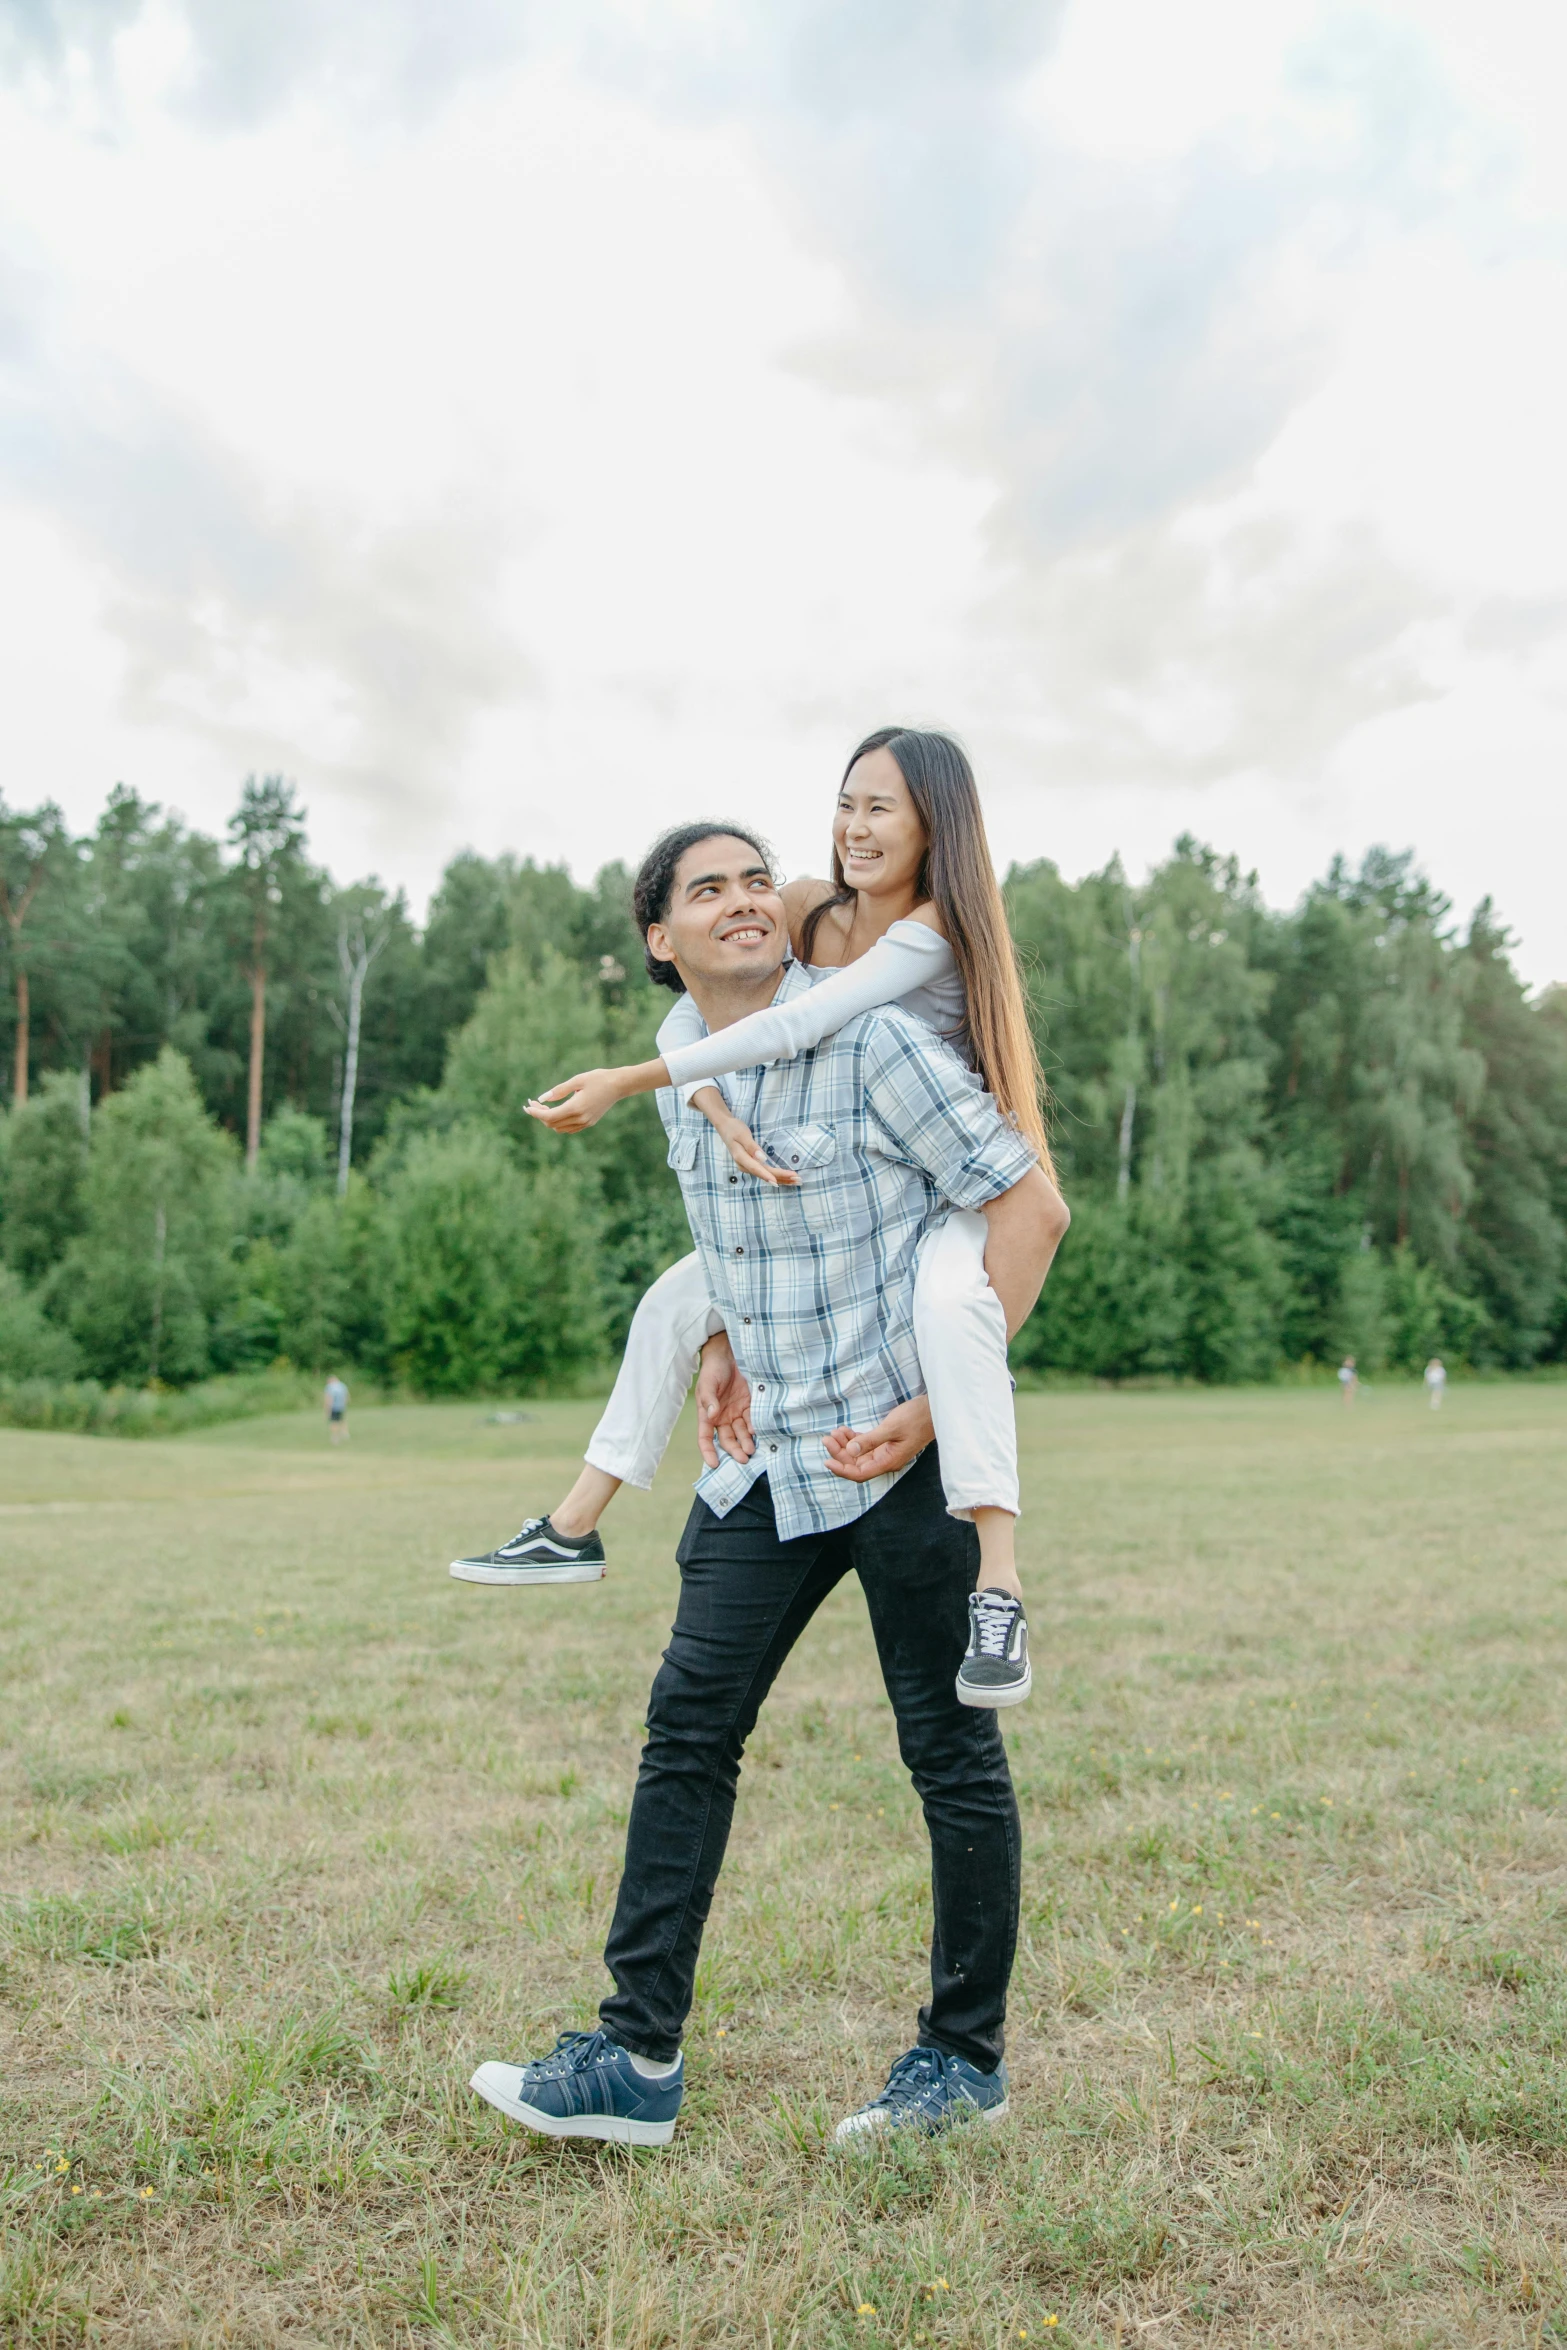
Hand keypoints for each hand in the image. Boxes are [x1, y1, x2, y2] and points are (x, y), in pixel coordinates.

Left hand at [526, 1069, 625, 1132]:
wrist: (619, 1085)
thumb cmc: (598, 1078)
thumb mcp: (577, 1080)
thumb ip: (558, 1091)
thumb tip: (541, 1099)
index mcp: (576, 1108)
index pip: (549, 1117)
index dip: (536, 1113)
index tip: (527, 1106)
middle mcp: (580, 1119)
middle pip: (552, 1124)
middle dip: (540, 1115)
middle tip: (534, 1103)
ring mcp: (585, 1123)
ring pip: (559, 1128)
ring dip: (549, 1120)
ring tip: (544, 1107)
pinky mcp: (589, 1123)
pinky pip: (568, 1128)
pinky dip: (559, 1123)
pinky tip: (556, 1111)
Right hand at [696, 1332, 754, 1467]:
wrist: (730, 1354)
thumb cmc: (713, 1369)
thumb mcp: (708, 1383)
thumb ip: (709, 1399)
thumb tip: (711, 1415)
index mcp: (707, 1415)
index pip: (705, 1438)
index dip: (708, 1452)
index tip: (714, 1464)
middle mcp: (722, 1417)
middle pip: (727, 1439)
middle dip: (734, 1450)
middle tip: (743, 1458)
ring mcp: (736, 1413)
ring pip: (741, 1433)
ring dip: (746, 1442)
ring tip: (752, 1449)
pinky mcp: (749, 1406)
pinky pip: (752, 1421)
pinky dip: (755, 1428)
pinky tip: (758, 1432)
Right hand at [713, 1115, 797, 1186]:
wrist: (725, 1127)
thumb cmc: (734, 1129)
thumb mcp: (742, 1134)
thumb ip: (751, 1146)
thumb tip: (761, 1158)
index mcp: (741, 1158)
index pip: (757, 1169)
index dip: (768, 1176)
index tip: (777, 1182)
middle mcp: (745, 1165)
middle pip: (765, 1174)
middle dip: (781, 1177)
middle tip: (798, 1179)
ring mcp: (748, 1166)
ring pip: (766, 1175)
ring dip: (782, 1179)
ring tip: (796, 1181)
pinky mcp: (752, 1164)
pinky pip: (765, 1172)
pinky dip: (777, 1176)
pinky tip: (786, 1179)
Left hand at [823, 1395, 934, 1482]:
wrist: (933, 1410)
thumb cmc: (916, 1418)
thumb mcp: (891, 1427)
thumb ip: (870, 1440)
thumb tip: (851, 1451)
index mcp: (888, 1461)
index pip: (860, 1473)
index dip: (842, 1470)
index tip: (827, 1461)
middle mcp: (886, 1460)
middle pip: (857, 1464)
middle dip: (840, 1453)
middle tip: (827, 1438)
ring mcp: (886, 1452)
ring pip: (859, 1454)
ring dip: (845, 1445)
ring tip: (834, 1432)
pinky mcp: (886, 1442)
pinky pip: (865, 1445)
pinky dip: (854, 1439)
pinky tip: (845, 1431)